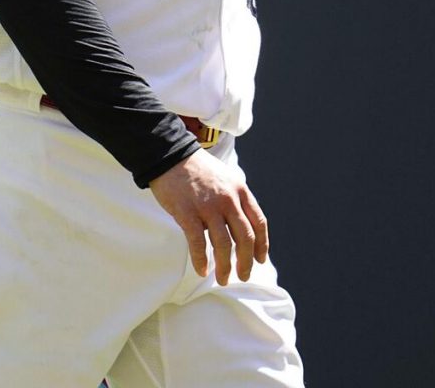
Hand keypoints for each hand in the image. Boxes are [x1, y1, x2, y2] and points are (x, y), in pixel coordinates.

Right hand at [149, 149, 268, 285]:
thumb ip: (236, 198)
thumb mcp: (226, 177)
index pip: (259, 222)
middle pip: (245, 238)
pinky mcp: (187, 212)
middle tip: (243, 276)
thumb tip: (242, 226)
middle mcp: (228, 199)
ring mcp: (208, 206)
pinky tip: (202, 270)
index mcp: (240, 190)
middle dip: (246, 262)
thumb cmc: (198, 169)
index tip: (260, 259)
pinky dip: (201, 260)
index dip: (262, 244)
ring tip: (223, 279)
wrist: (172, 155)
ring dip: (225, 267)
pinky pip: (198, 243)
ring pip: (223, 244)